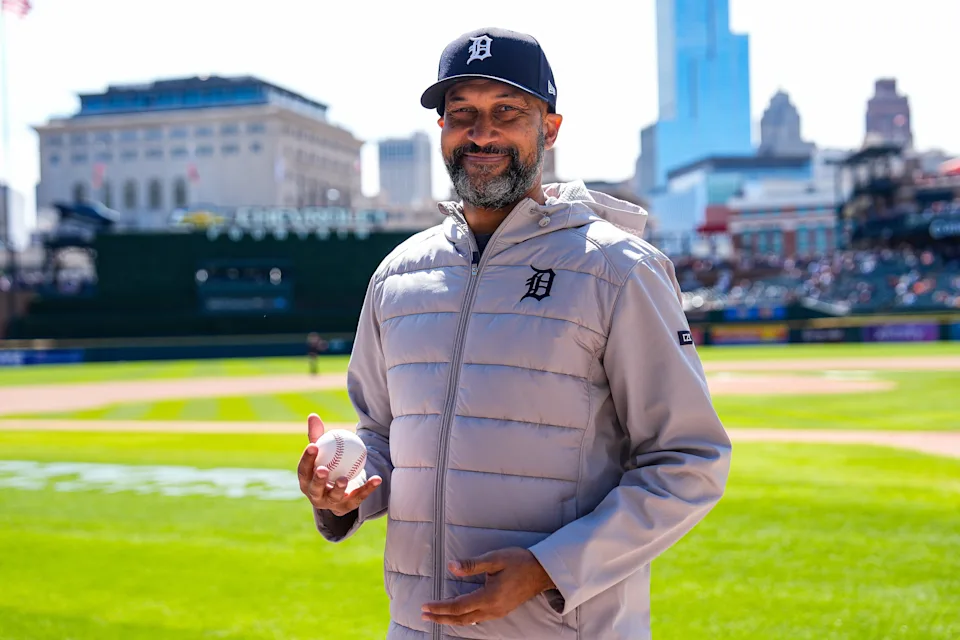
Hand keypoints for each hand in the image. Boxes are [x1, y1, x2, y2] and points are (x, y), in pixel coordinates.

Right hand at [297, 413, 380, 516]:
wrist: (337, 490)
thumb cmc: (326, 465)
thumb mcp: (321, 451)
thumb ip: (317, 435)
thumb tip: (313, 415)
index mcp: (306, 481)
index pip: (303, 470)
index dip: (306, 459)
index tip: (313, 446)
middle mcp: (315, 495)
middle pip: (315, 489)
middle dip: (317, 480)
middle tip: (323, 469)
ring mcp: (331, 503)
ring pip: (334, 497)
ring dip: (339, 488)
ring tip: (344, 478)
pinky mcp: (347, 507)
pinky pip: (358, 497)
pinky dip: (368, 488)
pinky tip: (377, 479)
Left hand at [421, 548, 555, 625]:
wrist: (543, 572)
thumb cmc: (520, 562)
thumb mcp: (495, 559)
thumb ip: (472, 565)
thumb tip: (451, 567)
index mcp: (489, 597)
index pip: (458, 606)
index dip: (439, 608)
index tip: (424, 607)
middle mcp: (492, 609)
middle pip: (461, 618)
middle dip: (441, 617)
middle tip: (424, 615)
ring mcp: (497, 612)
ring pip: (469, 621)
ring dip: (451, 619)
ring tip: (437, 616)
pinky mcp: (501, 611)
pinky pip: (478, 619)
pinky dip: (464, 618)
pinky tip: (459, 615)